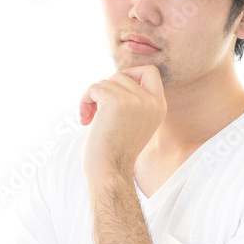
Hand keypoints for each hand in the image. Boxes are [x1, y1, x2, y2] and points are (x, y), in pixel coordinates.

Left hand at [79, 65, 165, 182]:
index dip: (130, 74)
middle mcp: (151, 101)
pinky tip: (85, 119)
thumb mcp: (134, 122)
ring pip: (105, 82)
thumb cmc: (115, 151)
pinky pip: (94, 88)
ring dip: (92, 98)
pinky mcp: (116, 102)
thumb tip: (116, 77)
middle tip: (98, 111)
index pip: (150, 71)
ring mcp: (135, 101)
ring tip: (90, 118)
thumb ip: (133, 100)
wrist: (110, 172)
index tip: (116, 93)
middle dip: (105, 90)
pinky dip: (84, 101)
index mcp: (159, 106)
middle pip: (121, 75)